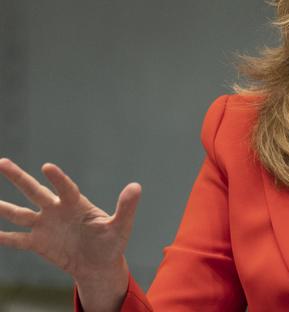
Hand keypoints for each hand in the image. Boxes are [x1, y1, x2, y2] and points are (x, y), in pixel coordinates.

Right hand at [0, 157, 140, 283]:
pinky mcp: (38, 243)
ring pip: (20, 213)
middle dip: (19, 177)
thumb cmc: (111, 242)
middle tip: (2, 162)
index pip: (65, 188)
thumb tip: (136, 187)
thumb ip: (126, 207)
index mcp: (77, 204)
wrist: (98, 265)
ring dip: (3, 207)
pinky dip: (3, 236)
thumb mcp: (120, 226)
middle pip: (35, 191)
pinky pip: (17, 239)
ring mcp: (45, 225)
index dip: (57, 178)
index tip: (47, 167)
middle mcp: (57, 210)